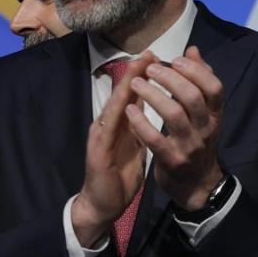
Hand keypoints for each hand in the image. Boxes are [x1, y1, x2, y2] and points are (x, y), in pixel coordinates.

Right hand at [72, 53, 154, 245]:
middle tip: (149, 54)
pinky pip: (109, 133)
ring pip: (114, 107)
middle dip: (136, 74)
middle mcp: (108, 125)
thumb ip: (143, 125)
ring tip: (136, 70)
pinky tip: (125, 106)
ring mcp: (101, 137)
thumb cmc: (119, 174)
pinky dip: (117, 118)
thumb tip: (158, 108)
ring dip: (125, 88)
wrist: (102, 203)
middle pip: (122, 95)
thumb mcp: (136, 145)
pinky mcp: (98, 153)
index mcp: (119, 124)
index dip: (144, 76)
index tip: (159, 57)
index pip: (132, 95)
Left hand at [125, 46, 225, 210]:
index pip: (215, 87)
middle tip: (150, 69)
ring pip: (173, 115)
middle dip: (169, 78)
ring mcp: (190, 146)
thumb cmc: (196, 142)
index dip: (196, 70)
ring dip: (152, 95)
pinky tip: (129, 110)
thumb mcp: (205, 114)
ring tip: (135, 84)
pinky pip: (155, 139)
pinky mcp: (172, 161)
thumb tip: (193, 51)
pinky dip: (140, 122)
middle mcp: (206, 129)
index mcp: (215, 116)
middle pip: (192, 97)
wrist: (196, 185)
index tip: (176, 59)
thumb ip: (199, 82)